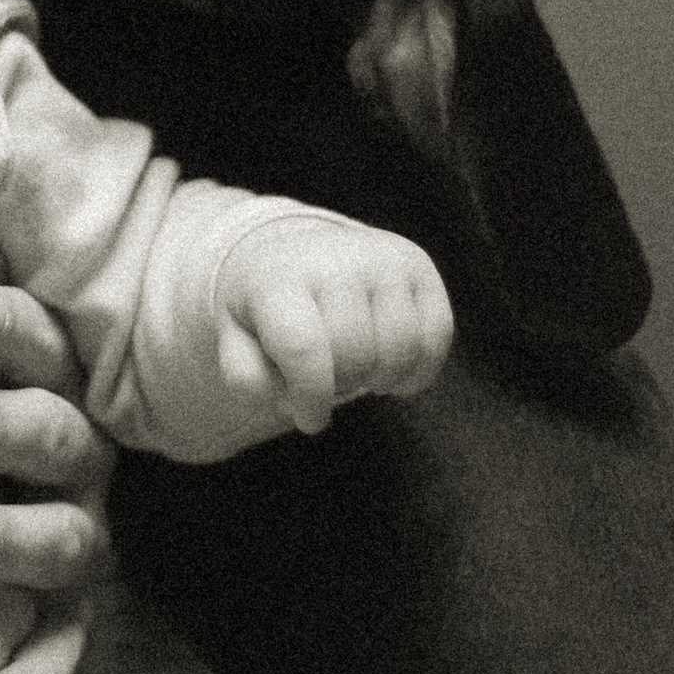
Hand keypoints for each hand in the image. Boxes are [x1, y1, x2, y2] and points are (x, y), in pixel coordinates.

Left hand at [0, 280, 114, 673]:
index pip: (41, 351)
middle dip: (8, 428)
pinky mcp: (67, 615)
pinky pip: (66, 646)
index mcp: (37, 391)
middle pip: (57, 437)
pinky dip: (40, 670)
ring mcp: (71, 536)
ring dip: (15, 538)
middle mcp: (67, 461)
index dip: (15, 331)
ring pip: (65, 540)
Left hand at [220, 213, 453, 437]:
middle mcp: (334, 258)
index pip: (305, 350)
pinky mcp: (418, 265)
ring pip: (401, 349)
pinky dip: (417, 370)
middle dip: (343, 386)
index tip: (310, 419)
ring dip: (380, 380)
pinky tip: (389, 370)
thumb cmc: (267, 311)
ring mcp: (381, 258)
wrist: (296, 254)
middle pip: (356, 356)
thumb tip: (296, 399)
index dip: (312, 399)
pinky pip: (437, 337)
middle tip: (329, 382)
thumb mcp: (236, 340)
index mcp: (278, 278)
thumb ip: (249, 378)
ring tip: (356, 372)